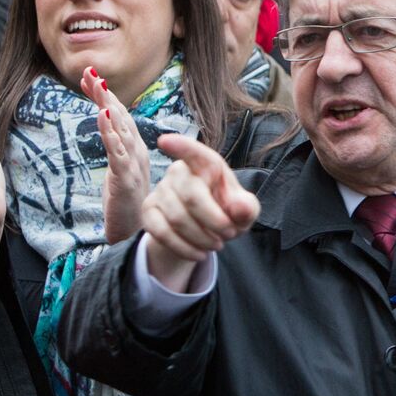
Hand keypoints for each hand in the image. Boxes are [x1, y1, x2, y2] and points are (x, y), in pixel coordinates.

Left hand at [80, 66, 149, 244]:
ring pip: (119, 129)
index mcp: (135, 150)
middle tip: (88, 71)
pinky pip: (117, 152)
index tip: (89, 77)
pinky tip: (102, 116)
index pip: (119, 116)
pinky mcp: (125, 180)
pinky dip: (110, 132)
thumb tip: (110, 131)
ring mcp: (133, 165)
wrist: (139, 236)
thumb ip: (118, 151)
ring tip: (95, 85)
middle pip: (120, 116)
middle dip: (103, 93)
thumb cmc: (128, 206)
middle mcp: (137, 152)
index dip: (105, 96)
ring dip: (106, 105)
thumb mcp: (121, 173)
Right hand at [142, 133, 259, 292]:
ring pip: (177, 218)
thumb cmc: (228, 212)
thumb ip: (247, 207)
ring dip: (201, 238)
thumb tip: (240, 206)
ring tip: (216, 244)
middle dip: (214, 221)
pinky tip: (199, 253)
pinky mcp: (149, 211)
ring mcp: (160, 191)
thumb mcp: (244, 211)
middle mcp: (179, 173)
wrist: (207, 231)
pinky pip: (161, 232)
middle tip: (229, 234)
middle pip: (192, 196)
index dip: (180, 146)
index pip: (194, 153)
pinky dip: (184, 248)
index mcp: (206, 165)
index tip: (164, 141)